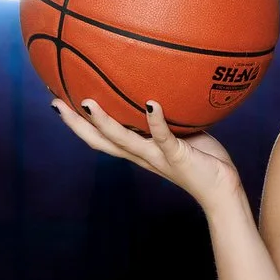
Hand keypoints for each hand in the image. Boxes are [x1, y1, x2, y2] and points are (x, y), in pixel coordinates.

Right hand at [53, 98, 242, 209]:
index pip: (101, 138)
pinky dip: (156, 121)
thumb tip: (159, 89)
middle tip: (55, 102)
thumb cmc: (203, 159)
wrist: (223, 190)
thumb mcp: (180, 134)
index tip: (58, 102)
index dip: (77, 123)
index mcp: (139, 152)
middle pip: (100, 141)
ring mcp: (158, 157)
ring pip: (124, 141)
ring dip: (105, 123)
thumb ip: (167, 118)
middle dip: (76, 123)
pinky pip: (164, 138)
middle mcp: (142, 156)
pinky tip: (151, 104)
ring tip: (88, 103)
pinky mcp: (178, 157)